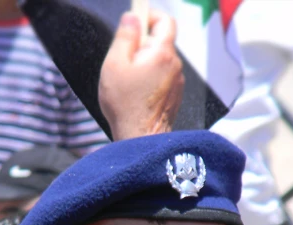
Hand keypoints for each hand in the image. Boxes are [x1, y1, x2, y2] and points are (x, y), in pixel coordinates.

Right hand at [99, 11, 183, 140]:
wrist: (140, 140)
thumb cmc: (125, 105)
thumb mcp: (115, 64)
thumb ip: (125, 36)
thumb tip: (132, 17)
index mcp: (162, 53)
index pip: (165, 20)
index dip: (149, 16)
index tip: (135, 23)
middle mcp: (175, 65)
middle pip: (161, 41)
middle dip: (142, 44)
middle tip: (124, 60)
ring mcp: (177, 81)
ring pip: (160, 61)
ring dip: (145, 64)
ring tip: (130, 82)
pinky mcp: (175, 95)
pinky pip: (162, 77)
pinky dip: (151, 79)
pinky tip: (138, 94)